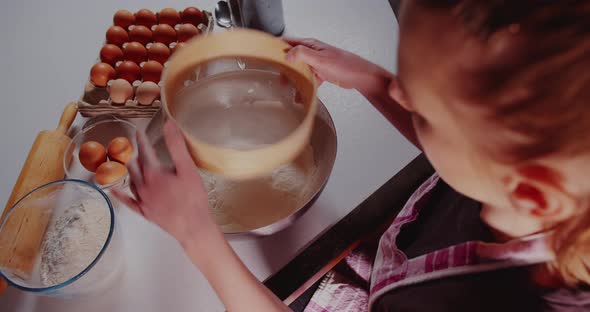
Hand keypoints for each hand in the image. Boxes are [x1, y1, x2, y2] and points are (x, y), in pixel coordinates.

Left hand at [112, 121, 215, 245]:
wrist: (193, 227)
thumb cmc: (193, 199)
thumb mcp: (188, 168)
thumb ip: (177, 146)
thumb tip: (169, 125)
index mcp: (154, 173)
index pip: (145, 151)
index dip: (142, 140)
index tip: (139, 132)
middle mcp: (144, 186)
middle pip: (135, 166)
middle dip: (135, 154)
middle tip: (136, 148)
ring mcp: (143, 200)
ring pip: (131, 181)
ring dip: (129, 170)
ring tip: (130, 163)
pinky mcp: (145, 212)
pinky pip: (128, 201)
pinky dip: (120, 194)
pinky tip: (114, 190)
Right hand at [284, 37, 390, 94]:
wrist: (359, 76)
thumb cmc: (344, 65)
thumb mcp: (320, 59)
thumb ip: (302, 54)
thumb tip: (287, 55)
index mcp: (311, 45)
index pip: (289, 42)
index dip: (277, 48)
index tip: (268, 55)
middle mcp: (312, 52)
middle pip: (292, 58)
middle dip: (284, 67)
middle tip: (277, 77)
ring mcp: (316, 63)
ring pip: (299, 70)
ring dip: (294, 79)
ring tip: (287, 89)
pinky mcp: (321, 73)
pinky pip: (308, 80)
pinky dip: (304, 87)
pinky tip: (300, 96)